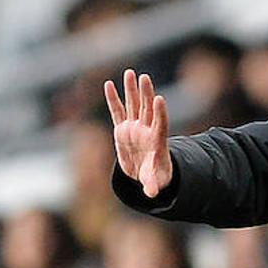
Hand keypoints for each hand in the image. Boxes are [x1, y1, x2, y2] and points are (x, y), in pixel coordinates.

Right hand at [104, 69, 171, 197]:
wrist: (145, 172)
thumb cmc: (154, 176)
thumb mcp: (154, 181)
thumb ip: (152, 185)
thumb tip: (152, 194)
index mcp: (157, 141)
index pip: (160, 124)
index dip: (160, 112)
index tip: (159, 99)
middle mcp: (146, 130)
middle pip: (147, 109)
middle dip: (146, 94)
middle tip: (144, 78)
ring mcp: (135, 127)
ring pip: (134, 105)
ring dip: (132, 90)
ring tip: (130, 73)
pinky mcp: (123, 128)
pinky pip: (118, 111)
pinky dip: (113, 99)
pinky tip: (108, 84)